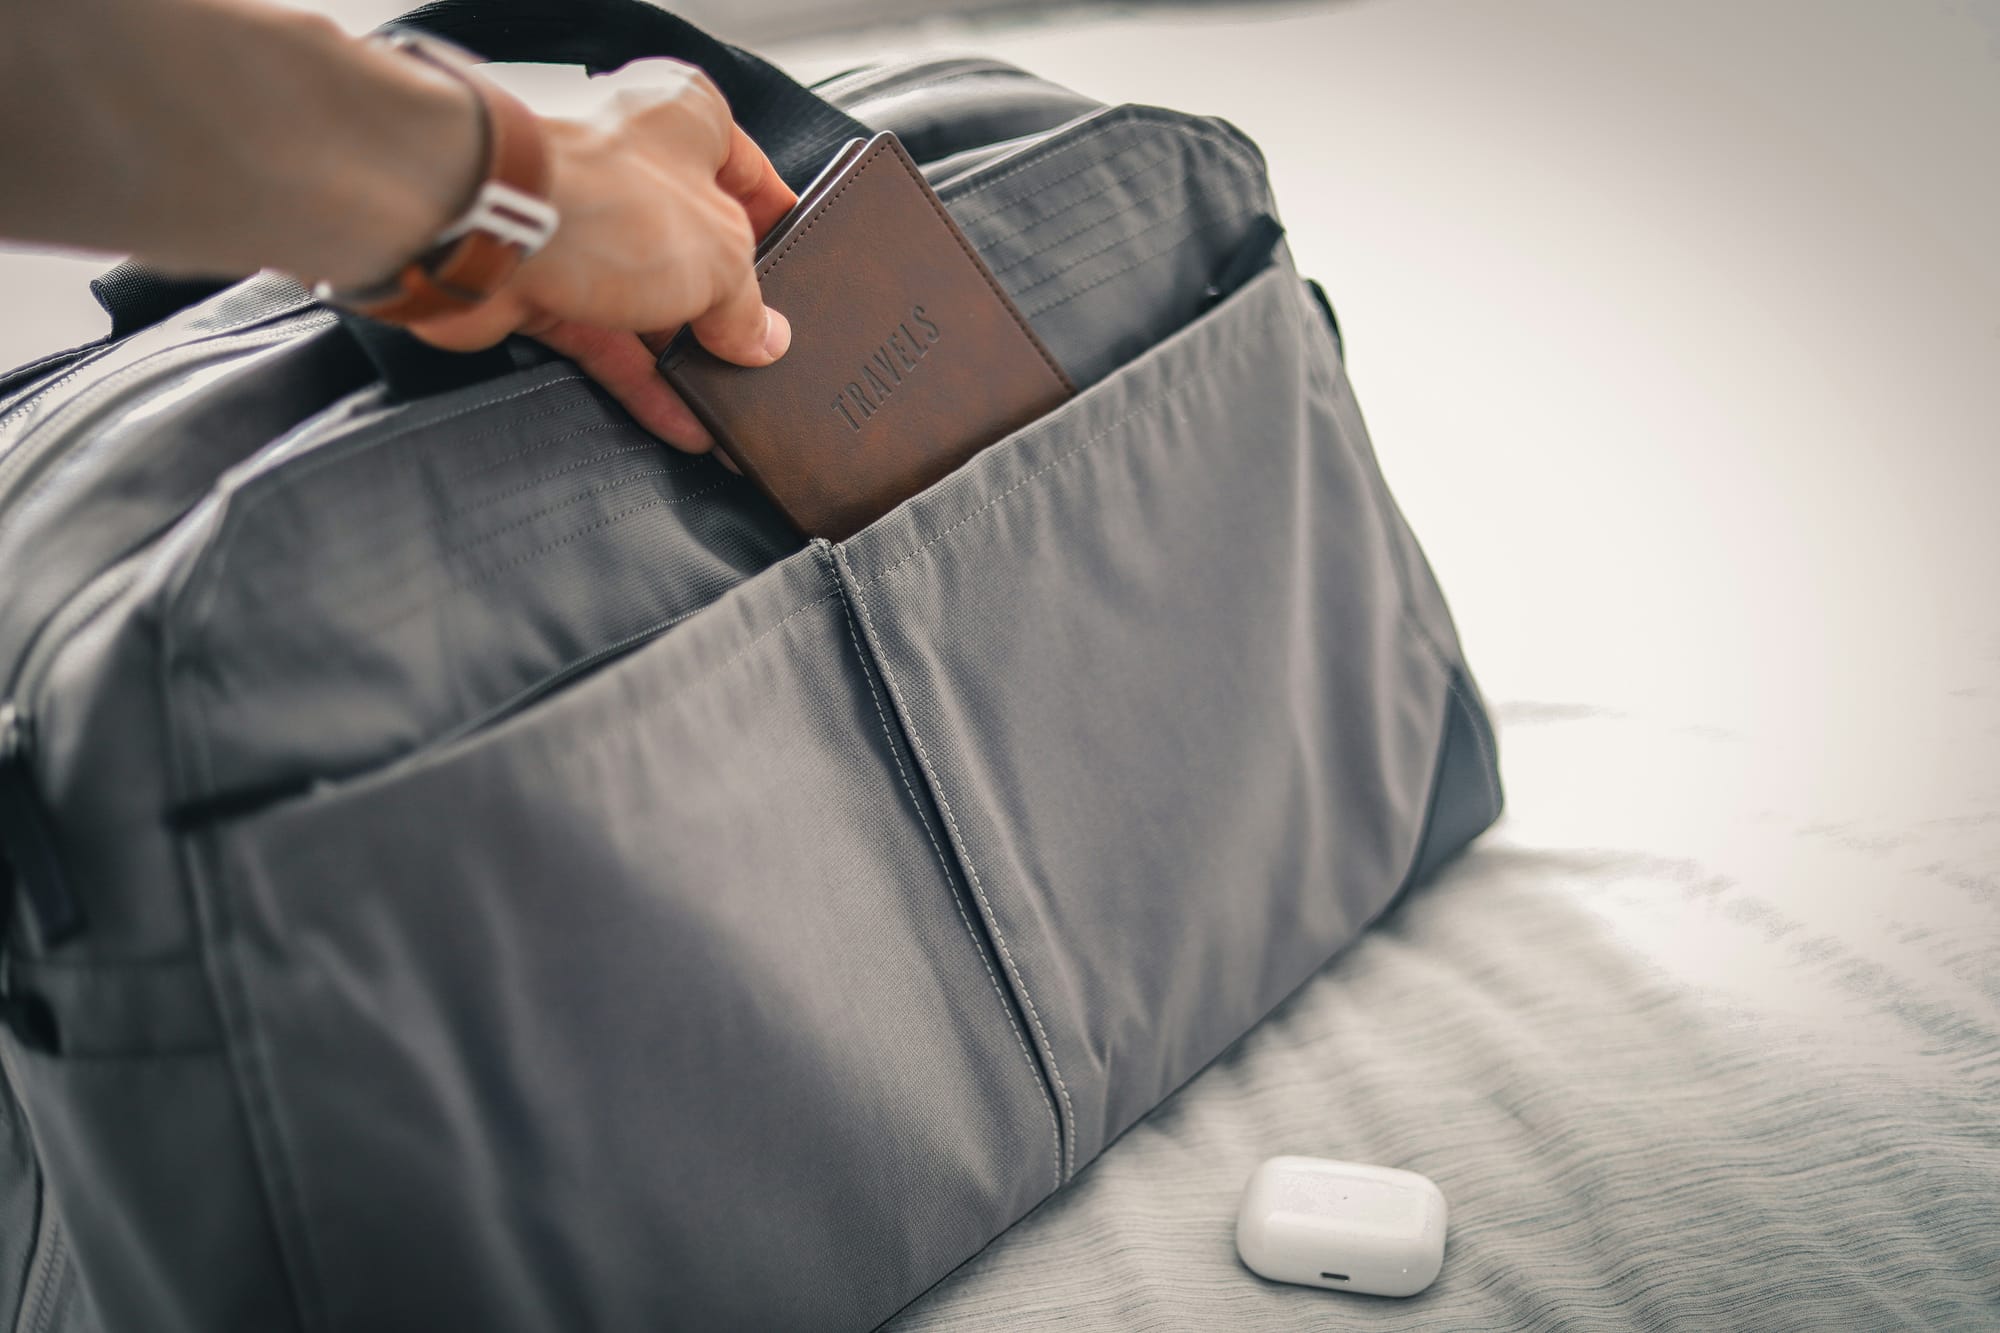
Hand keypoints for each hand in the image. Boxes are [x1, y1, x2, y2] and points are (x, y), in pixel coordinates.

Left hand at [401, 60, 794, 453]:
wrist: (484, 227)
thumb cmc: (604, 202)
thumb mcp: (720, 259)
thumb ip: (747, 305)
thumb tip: (763, 338)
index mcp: (685, 122)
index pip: (749, 172)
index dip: (778, 228)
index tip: (802, 277)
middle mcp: (632, 164)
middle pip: (699, 245)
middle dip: (730, 308)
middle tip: (766, 355)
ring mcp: (586, 226)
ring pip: (651, 301)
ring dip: (687, 359)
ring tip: (732, 407)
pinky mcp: (545, 282)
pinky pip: (609, 342)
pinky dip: (644, 385)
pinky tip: (683, 425)